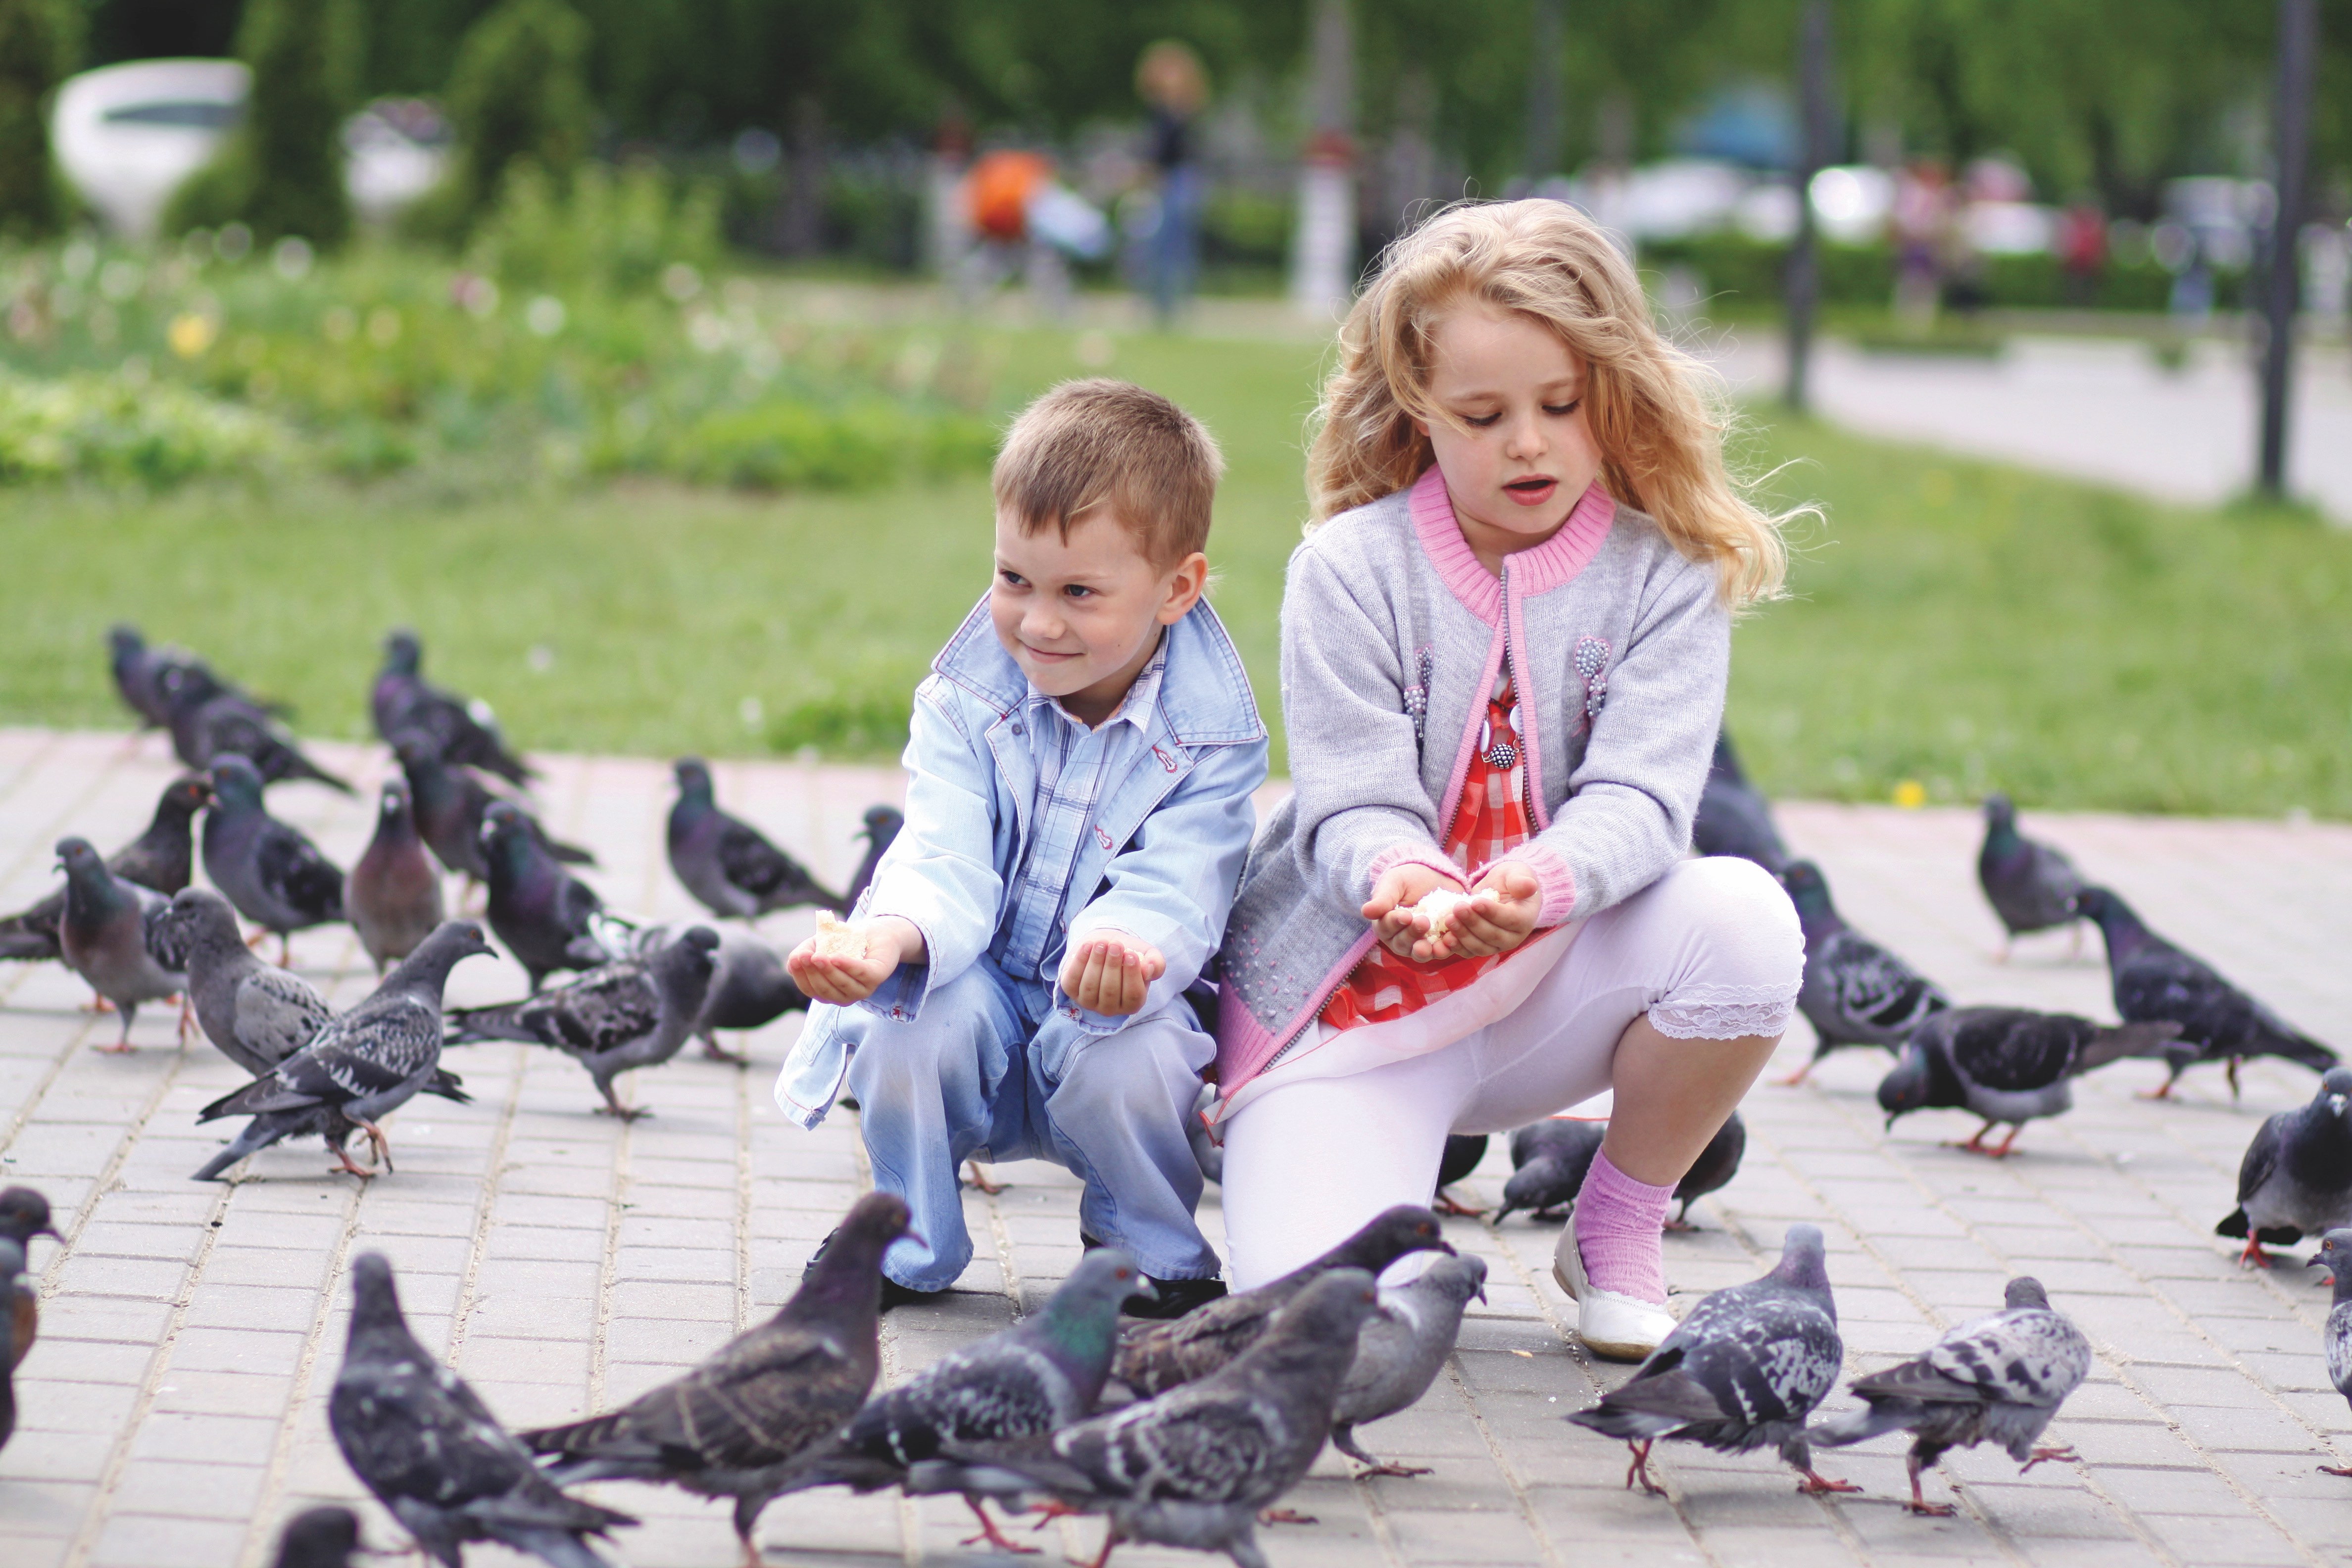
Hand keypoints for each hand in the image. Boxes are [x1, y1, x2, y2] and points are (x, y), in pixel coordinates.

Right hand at [787, 916, 922, 1005]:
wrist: (876, 932)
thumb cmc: (845, 941)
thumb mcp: (819, 945)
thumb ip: (804, 953)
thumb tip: (792, 962)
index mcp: (829, 991)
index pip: (811, 990)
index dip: (801, 976)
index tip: (795, 959)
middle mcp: (845, 995)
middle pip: (824, 990)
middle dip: (812, 973)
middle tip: (804, 955)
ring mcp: (863, 989)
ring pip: (842, 985)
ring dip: (828, 971)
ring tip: (818, 956)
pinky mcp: (877, 977)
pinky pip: (860, 974)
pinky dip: (847, 966)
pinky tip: (836, 957)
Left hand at [1058, 929, 1165, 1015]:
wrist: (1108, 947)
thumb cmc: (1130, 955)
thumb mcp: (1148, 957)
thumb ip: (1155, 964)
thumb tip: (1148, 969)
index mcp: (1132, 1004)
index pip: (1133, 996)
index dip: (1131, 975)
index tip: (1131, 954)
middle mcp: (1110, 1009)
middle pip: (1110, 991)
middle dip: (1112, 966)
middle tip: (1116, 945)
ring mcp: (1089, 1002)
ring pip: (1090, 986)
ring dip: (1096, 963)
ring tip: (1102, 944)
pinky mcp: (1071, 991)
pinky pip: (1072, 979)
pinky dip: (1080, 962)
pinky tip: (1088, 946)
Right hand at [1362, 862, 1467, 961]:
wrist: (1434, 877)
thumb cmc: (1408, 879)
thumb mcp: (1394, 883)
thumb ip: (1383, 898)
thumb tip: (1366, 911)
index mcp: (1385, 925)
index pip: (1386, 927)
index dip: (1395, 923)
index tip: (1404, 915)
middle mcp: (1400, 939)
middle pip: (1402, 943)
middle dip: (1412, 934)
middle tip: (1423, 922)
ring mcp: (1420, 944)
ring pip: (1420, 953)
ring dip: (1426, 951)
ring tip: (1435, 947)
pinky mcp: (1439, 944)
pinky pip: (1441, 951)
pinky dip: (1445, 949)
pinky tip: (1450, 941)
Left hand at [1433, 861, 1542, 959]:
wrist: (1503, 891)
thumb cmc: (1511, 880)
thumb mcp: (1517, 874)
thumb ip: (1521, 881)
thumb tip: (1529, 886)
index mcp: (1525, 919)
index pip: (1510, 919)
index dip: (1492, 913)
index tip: (1476, 902)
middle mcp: (1513, 937)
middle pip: (1493, 935)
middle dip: (1473, 923)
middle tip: (1458, 908)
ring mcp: (1497, 945)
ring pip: (1480, 947)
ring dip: (1463, 935)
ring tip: (1449, 920)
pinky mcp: (1481, 947)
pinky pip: (1469, 952)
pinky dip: (1456, 947)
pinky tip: (1445, 937)